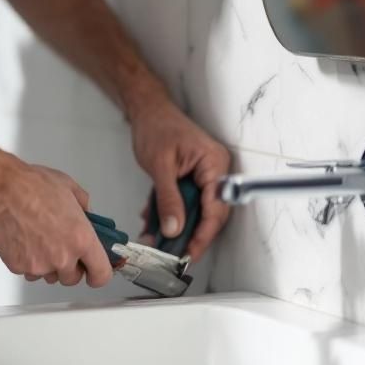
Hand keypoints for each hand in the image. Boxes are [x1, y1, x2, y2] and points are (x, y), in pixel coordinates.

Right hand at [0, 162, 111, 286]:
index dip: (98, 275)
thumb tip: (86, 217)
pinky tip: (23, 241)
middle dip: (68, 267)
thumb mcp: (70, 189)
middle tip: (60, 248)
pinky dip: (26, 261)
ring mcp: (40, 265)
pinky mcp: (19, 267)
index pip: (100, 274)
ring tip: (38, 240)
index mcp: (82, 239)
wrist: (2, 189)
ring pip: (48, 276)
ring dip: (47, 265)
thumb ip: (84, 208)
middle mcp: (63, 257)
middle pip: (72, 278)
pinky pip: (27, 271)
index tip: (94, 272)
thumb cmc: (33, 186)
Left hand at [130, 98, 230, 261]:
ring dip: (177, 226)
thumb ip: (168, 200)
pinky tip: (152, 222)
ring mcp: (205, 176)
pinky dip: (171, 213)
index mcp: (215, 165)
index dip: (203, 234)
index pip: (215, 208)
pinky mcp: (193, 179)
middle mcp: (216, 172)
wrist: (148, 110)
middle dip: (188, 235)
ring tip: (156, 240)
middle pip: (209, 214)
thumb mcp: (160, 166)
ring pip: (196, 211)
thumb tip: (174, 229)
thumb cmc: (157, 127)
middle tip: (171, 254)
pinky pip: (186, 203)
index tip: (189, 253)